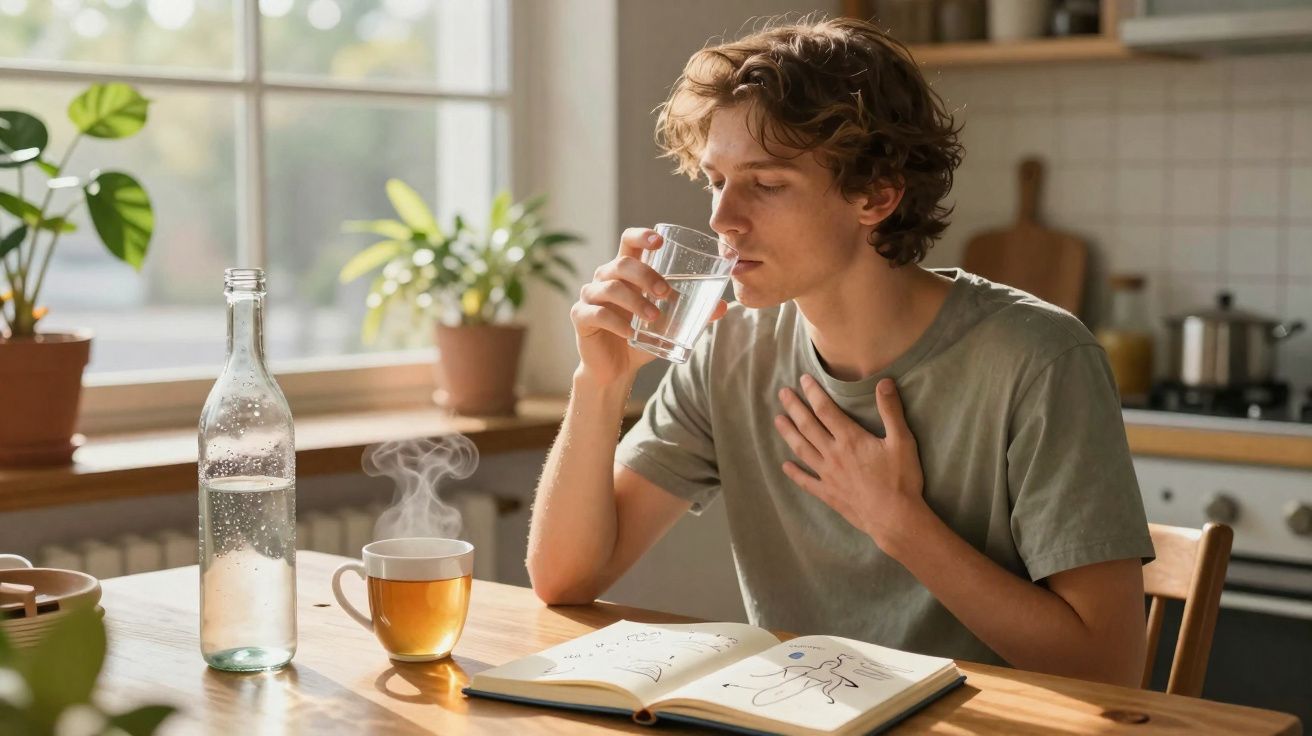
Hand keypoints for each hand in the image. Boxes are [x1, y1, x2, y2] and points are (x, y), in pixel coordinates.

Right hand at [570, 227, 727, 385]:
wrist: (616, 370)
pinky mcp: (581, 317)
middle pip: (622, 263)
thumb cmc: (641, 339)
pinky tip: (630, 333)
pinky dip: (616, 322)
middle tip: (666, 293)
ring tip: (654, 317)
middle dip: (646, 275)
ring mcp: (590, 296)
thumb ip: (693, 313)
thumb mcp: (669, 324)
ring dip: (635, 301)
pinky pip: (597, 314)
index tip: (660, 240)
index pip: (628, 242)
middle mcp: (604, 278)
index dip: (642, 235)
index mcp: (624, 272)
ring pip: (610, 288)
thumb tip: (723, 306)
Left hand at [773, 375, 928, 552]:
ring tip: (777, 420)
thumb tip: (884, 382)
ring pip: (802, 449)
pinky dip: (794, 473)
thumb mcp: (902, 441)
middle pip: (808, 426)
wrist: (895, 518)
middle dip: (794, 407)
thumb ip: (891, 411)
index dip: (813, 393)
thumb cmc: (901, 480)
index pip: (826, 410)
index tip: (803, 379)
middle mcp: (833, 454)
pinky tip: (785, 466)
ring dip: (788, 434)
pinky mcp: (828, 494)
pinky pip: (806, 482)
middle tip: (782, 393)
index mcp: (850, 439)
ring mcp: (828, 475)